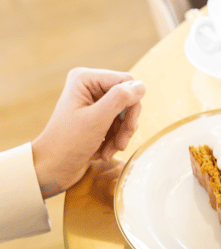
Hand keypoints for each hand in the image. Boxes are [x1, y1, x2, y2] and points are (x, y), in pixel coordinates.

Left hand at [31, 68, 145, 198]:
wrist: (50, 169)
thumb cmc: (67, 144)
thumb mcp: (96, 120)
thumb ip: (120, 99)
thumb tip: (141, 86)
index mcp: (85, 79)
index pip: (126, 82)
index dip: (131, 105)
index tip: (128, 127)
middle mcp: (89, 87)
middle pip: (127, 98)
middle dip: (126, 124)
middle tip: (120, 143)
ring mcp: (93, 102)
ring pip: (126, 113)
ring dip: (121, 134)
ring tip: (110, 150)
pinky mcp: (96, 117)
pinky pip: (119, 123)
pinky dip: (116, 139)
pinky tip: (105, 151)